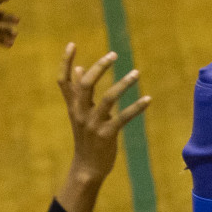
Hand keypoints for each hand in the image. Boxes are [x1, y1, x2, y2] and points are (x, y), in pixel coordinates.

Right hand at [57, 44, 149, 185]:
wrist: (86, 167)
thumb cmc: (85, 138)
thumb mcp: (78, 114)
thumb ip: (78, 92)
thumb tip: (78, 69)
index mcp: (72, 106)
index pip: (63, 80)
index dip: (65, 62)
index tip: (72, 44)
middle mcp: (79, 112)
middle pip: (86, 84)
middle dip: (100, 67)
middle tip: (114, 54)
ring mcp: (92, 123)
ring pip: (108, 98)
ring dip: (123, 84)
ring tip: (137, 73)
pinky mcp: (106, 134)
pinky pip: (123, 118)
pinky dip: (136, 107)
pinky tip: (148, 99)